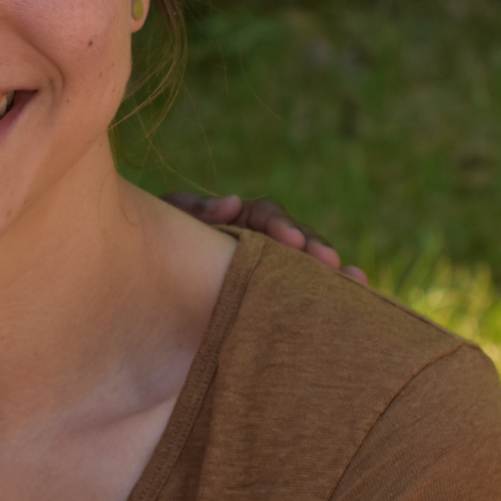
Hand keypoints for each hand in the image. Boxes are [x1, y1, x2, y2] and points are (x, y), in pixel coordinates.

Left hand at [165, 192, 367, 286]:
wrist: (142, 288)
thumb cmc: (154, 247)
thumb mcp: (166, 222)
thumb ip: (193, 209)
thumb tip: (232, 202)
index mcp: (237, 220)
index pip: (267, 216)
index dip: (280, 226)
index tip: (291, 241)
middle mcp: (261, 242)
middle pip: (296, 240)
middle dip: (313, 249)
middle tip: (328, 262)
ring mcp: (270, 270)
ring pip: (306, 266)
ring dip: (331, 273)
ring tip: (354, 282)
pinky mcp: (272, 298)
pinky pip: (304, 294)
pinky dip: (332, 293)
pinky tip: (358, 295)